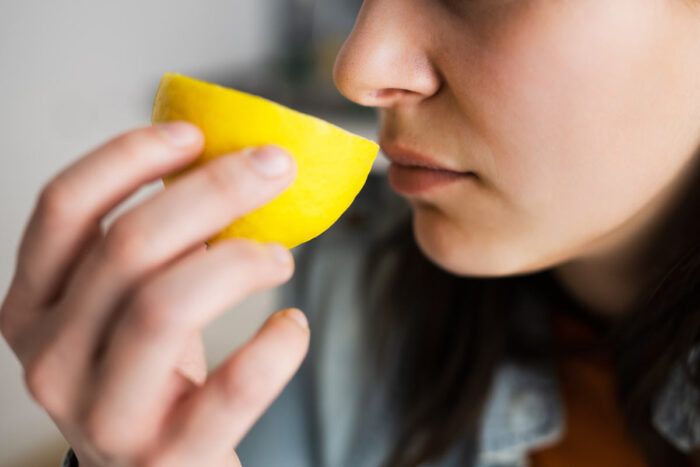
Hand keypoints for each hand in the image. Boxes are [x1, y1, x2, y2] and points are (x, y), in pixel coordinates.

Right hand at [0, 122, 309, 465]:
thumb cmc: (147, 372)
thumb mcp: (126, 304)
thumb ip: (153, 245)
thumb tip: (225, 165)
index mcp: (32, 304)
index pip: (63, 206)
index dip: (130, 155)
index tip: (195, 134)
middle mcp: (51, 358)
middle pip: (128, 246)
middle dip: (213, 190)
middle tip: (273, 168)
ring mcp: (102, 414)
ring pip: (166, 306)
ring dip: (239, 261)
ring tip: (281, 255)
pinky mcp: (168, 458)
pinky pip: (232, 388)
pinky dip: (276, 346)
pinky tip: (293, 325)